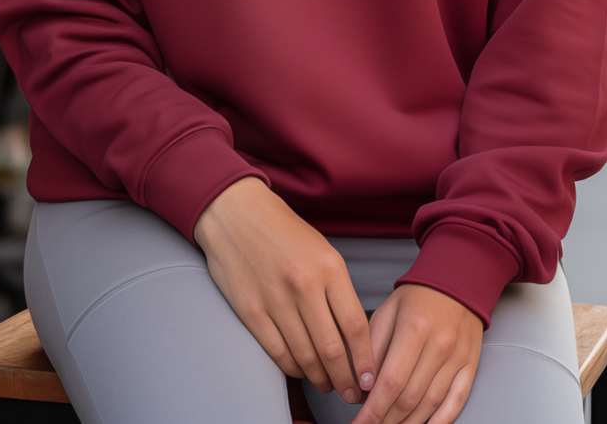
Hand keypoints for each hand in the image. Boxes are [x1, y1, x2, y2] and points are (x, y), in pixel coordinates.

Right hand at [193, 178, 375, 403]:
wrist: (236, 212)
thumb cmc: (283, 231)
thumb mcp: (322, 250)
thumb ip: (337, 289)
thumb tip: (353, 336)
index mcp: (328, 266)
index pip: (355, 326)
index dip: (365, 360)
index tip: (370, 379)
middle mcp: (304, 285)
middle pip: (332, 349)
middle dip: (346, 380)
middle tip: (352, 393)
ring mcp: (275, 300)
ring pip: (306, 357)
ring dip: (321, 379)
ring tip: (328, 385)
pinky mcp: (251, 311)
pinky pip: (278, 353)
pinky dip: (293, 369)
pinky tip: (302, 370)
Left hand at [351, 285, 481, 423]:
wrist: (457, 280)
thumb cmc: (420, 296)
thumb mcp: (387, 312)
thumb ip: (373, 347)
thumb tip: (362, 384)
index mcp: (414, 328)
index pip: (391, 380)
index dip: (373, 409)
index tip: (360, 422)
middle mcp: (439, 345)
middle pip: (409, 397)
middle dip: (386, 419)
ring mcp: (457, 358)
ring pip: (430, 404)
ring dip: (408, 423)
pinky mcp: (470, 366)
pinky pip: (456, 402)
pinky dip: (440, 421)